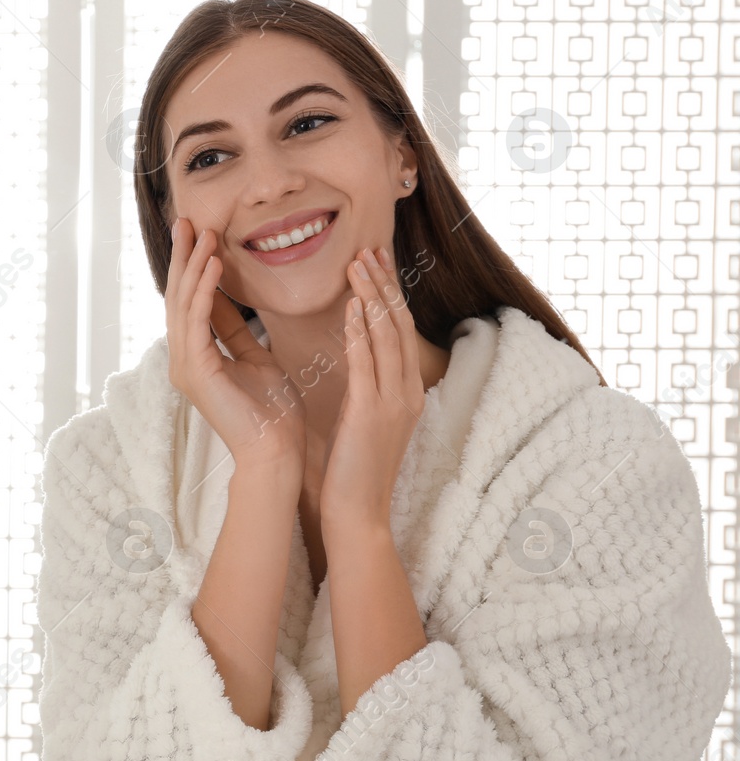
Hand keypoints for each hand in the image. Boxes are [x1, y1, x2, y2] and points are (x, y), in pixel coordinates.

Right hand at [165, 216, 305, 472]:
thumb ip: (239, 332)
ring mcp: (185, 365)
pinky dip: (204, 289)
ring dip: (192, 265)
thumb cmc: (272, 413)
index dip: (193, 267)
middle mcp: (183, 359)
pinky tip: (214, 264)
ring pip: (183, 304)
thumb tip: (231, 302)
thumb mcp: (257, 360)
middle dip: (182, 257)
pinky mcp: (195, 371)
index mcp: (197, 357)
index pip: (190, 302)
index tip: (199, 233)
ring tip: (203, 233)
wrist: (276, 452)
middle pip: (178, 297)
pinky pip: (196, 320)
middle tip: (186, 220)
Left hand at [318, 245, 423, 533]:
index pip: (400, 331)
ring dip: (372, 297)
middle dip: (383, 285)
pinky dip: (362, 332)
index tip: (373, 263)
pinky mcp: (373, 413)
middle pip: (399, 325)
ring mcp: (395, 402)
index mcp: (406, 392)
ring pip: (388, 337)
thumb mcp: (362, 417)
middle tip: (368, 248)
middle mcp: (407, 392)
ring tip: (358, 263)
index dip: (388, 294)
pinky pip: (369, 363)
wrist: (357, 512)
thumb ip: (364, 384)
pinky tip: (353, 307)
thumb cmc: (352, 467)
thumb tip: (353, 350)